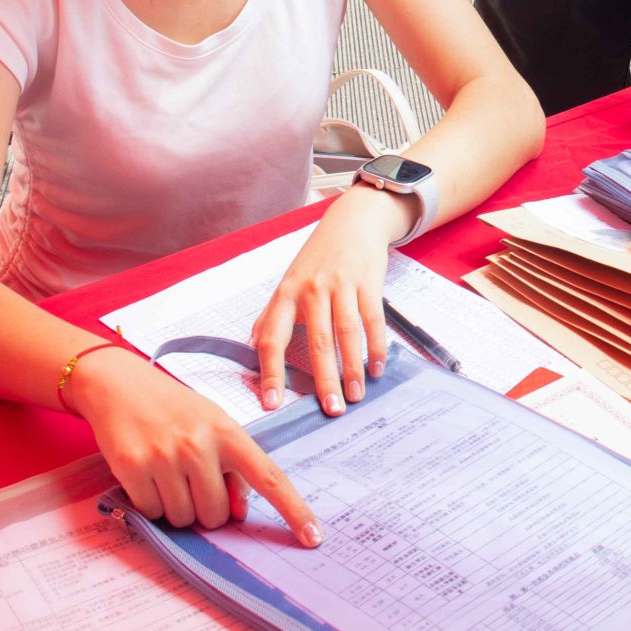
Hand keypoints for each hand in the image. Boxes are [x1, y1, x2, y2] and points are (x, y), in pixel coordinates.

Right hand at [69, 348, 321, 543]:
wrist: (120, 384)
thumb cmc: (174, 410)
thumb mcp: (212, 427)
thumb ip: (232, 468)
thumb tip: (239, 514)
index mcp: (229, 432)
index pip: (269, 477)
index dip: (294, 510)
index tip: (314, 537)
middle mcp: (199, 444)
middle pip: (216, 515)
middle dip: (204, 509)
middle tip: (190, 481)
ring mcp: (165, 456)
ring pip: (183, 519)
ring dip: (176, 508)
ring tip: (166, 473)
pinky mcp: (132, 467)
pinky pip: (152, 513)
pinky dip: (150, 503)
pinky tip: (146, 474)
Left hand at [252, 188, 407, 416]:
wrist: (352, 220)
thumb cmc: (318, 256)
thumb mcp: (289, 281)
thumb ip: (272, 314)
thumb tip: (253, 346)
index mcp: (286, 294)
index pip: (272, 339)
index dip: (270, 373)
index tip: (272, 403)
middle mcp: (311, 290)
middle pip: (316, 342)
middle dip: (324, 380)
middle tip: (331, 410)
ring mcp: (341, 285)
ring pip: (346, 334)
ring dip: (353, 369)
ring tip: (356, 396)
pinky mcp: (367, 282)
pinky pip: (373, 320)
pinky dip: (376, 347)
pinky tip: (376, 368)